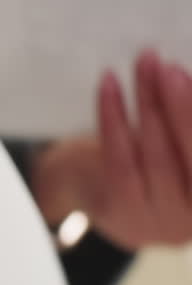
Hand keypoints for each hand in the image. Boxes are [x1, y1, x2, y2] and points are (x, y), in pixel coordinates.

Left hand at [32, 50, 191, 250]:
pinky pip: (118, 158)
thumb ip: (185, 123)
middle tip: (167, 67)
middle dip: (180, 107)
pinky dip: (113, 116)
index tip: (185, 75)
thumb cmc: (165, 158)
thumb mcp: (182, 144)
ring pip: (155, 154)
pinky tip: (109, 84)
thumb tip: (184, 80)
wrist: (102, 194)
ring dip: (149, 103)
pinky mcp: (123, 214)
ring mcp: (162, 222)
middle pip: (191, 155)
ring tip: (145, 62)